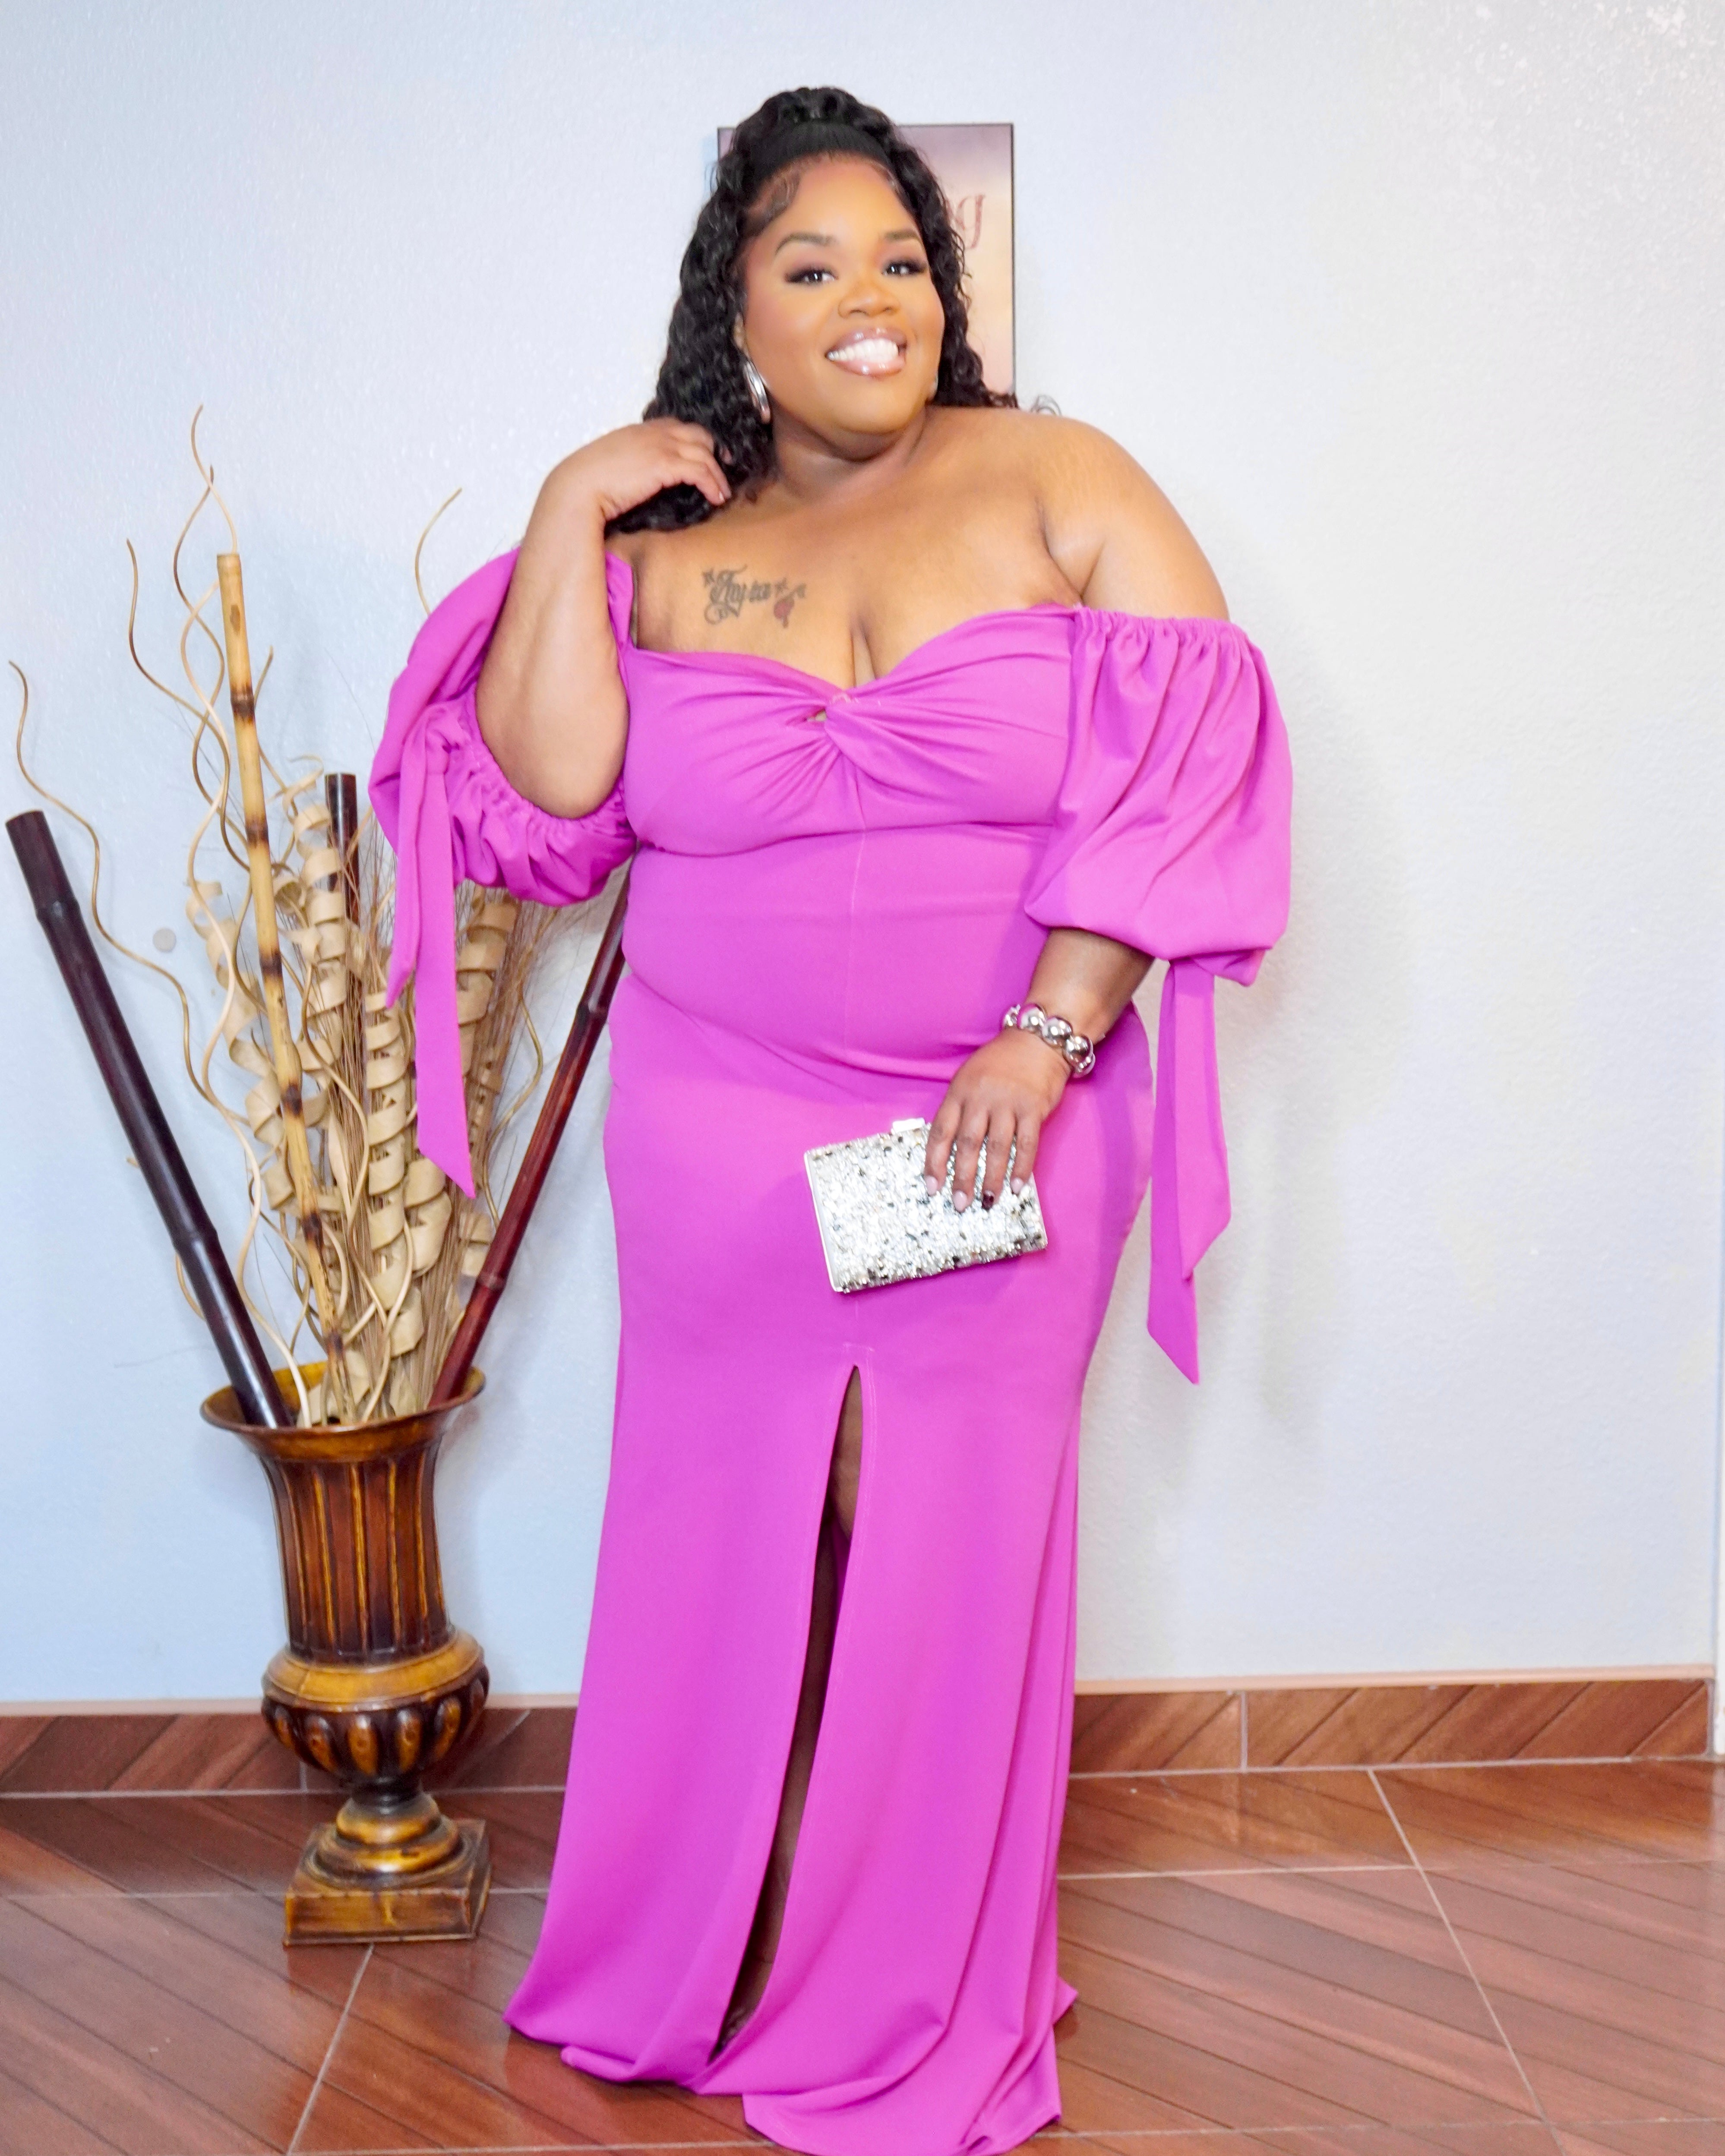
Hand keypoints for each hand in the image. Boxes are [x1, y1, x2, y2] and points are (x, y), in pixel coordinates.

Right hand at [551, 419, 730, 523]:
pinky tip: (716, 498)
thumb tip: (641, 476)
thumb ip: (632, 460)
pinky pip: (700, 471)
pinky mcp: (664, 465)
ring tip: (722, 493)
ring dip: (717, 475)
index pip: (678, 427)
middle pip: (698, 435)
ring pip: (704, 454)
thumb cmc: (589, 481)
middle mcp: (654, 433)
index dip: (697, 441)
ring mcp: (660, 446)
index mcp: (641, 430)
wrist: (578, 486)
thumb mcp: (614, 462)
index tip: (709, 457)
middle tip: (723, 472)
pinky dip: (712, 484)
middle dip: (715, 453)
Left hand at [924, 1027, 1068, 1212]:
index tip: (932, 1187)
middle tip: (960, 1203)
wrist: (1038, 1040)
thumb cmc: (1000, 1063)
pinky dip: (1022, 1168)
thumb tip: (950, 1152)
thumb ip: (960, 1110)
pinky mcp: (1033, 1107)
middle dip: (962, 1178)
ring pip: (996, 1148)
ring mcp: (1008, 1102)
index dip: (934, 1162)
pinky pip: (1027, 1143)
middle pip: (967, 1143)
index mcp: (959, 1091)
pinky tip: (1018, 1186)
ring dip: (991, 1178)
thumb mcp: (969, 1078)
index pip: (941, 1131)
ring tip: (988, 1201)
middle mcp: (981, 1097)